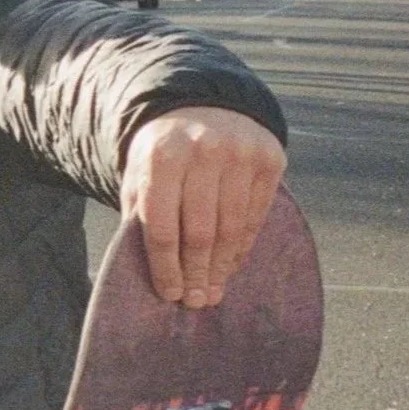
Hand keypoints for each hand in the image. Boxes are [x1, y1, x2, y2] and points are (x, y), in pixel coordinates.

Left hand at [121, 107, 285, 308]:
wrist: (201, 107)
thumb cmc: (161, 154)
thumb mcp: (139, 175)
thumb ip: (141, 216)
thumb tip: (157, 273)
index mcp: (161, 158)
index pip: (161, 227)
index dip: (165, 267)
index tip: (170, 295)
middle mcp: (202, 152)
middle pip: (199, 232)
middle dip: (196, 273)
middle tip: (196, 302)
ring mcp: (240, 154)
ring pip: (231, 228)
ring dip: (221, 266)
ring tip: (213, 290)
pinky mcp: (269, 159)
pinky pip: (255, 215)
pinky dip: (242, 246)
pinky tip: (231, 264)